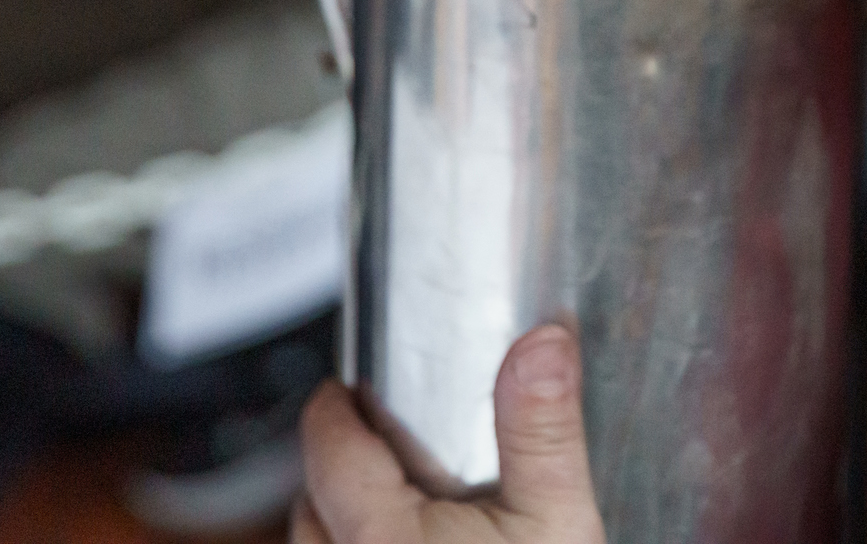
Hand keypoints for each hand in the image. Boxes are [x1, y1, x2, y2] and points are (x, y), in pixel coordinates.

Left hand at [295, 324, 605, 543]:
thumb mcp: (556, 521)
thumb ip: (541, 431)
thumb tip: (543, 342)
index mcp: (376, 533)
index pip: (326, 447)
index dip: (334, 408)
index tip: (345, 388)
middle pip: (310, 503)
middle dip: (338, 467)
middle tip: (376, 438)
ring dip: (341, 519)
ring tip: (387, 496)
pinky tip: (407, 541)